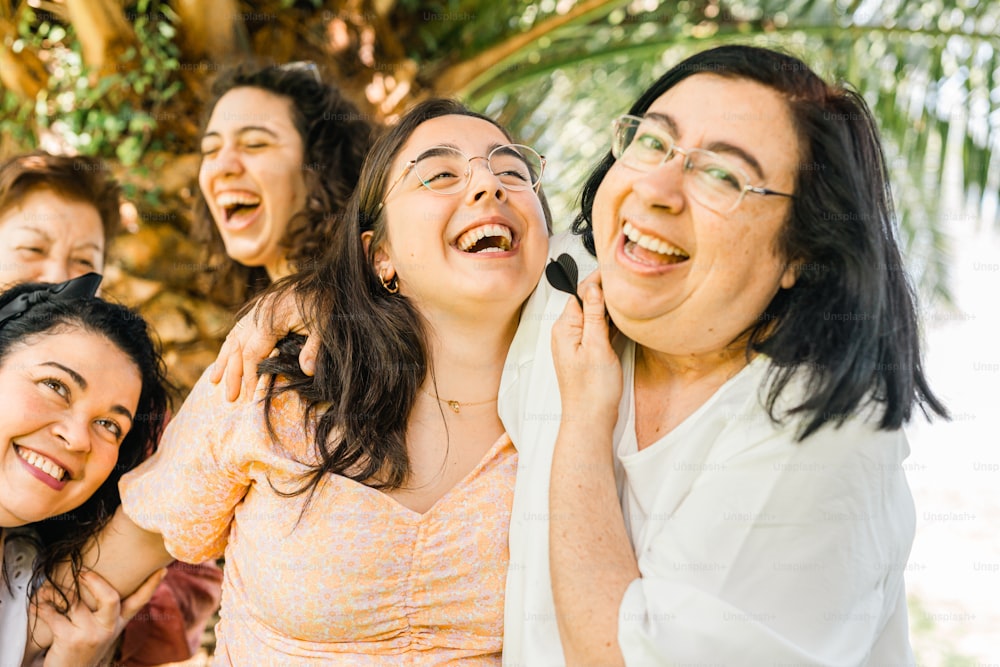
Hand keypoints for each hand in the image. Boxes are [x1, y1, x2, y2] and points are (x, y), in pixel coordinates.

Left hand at [30, 569, 166, 666]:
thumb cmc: (83, 648)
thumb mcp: (102, 631)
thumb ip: (106, 611)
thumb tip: (101, 581)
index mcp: (118, 623)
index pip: (139, 601)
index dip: (152, 584)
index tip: (162, 569)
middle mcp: (108, 628)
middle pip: (110, 597)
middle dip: (94, 581)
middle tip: (82, 572)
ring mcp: (90, 634)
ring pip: (74, 601)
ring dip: (56, 592)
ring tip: (47, 589)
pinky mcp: (70, 639)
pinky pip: (53, 614)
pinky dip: (41, 607)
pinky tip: (37, 605)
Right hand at [208, 291, 318, 400]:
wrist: (327, 278)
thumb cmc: (326, 301)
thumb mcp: (324, 325)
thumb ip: (314, 348)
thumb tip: (307, 371)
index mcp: (270, 318)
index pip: (252, 353)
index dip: (250, 376)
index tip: (249, 396)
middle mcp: (258, 313)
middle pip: (238, 348)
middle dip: (233, 375)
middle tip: (230, 398)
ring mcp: (257, 309)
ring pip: (234, 338)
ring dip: (225, 361)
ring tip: (214, 381)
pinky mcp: (260, 308)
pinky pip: (239, 328)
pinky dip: (230, 344)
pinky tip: (224, 357)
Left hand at [550, 270, 622, 424]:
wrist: (590, 419)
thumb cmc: (592, 389)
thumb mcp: (597, 346)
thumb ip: (593, 315)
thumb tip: (592, 287)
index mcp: (564, 328)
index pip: (580, 292)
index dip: (597, 279)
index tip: (616, 270)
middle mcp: (566, 333)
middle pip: (585, 301)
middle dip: (603, 290)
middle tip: (625, 280)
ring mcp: (575, 343)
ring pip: (592, 315)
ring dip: (607, 307)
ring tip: (627, 296)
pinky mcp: (585, 352)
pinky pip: (596, 329)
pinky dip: (608, 322)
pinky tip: (621, 319)